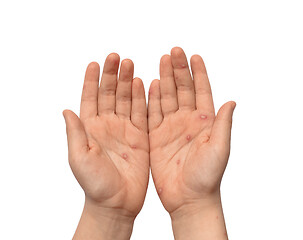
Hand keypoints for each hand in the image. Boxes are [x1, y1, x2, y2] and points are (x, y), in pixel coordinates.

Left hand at [63, 54, 148, 238]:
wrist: (117, 201)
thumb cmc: (95, 183)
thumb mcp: (79, 158)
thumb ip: (75, 132)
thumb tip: (66, 110)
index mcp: (90, 128)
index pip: (90, 98)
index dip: (91, 81)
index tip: (95, 63)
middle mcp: (107, 125)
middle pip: (109, 94)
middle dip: (112, 75)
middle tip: (117, 58)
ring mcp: (125, 129)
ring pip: (126, 100)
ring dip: (127, 82)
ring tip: (129, 64)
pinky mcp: (140, 137)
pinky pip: (142, 113)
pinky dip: (142, 98)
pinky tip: (142, 84)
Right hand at [148, 47, 234, 238]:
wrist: (188, 199)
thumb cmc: (207, 177)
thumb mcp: (219, 149)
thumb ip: (223, 124)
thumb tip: (231, 101)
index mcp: (205, 122)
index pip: (202, 91)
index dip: (199, 73)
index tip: (194, 56)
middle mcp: (188, 121)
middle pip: (182, 90)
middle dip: (178, 70)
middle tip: (173, 52)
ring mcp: (171, 128)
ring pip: (167, 98)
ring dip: (165, 79)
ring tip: (162, 61)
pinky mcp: (157, 137)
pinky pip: (153, 114)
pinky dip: (152, 99)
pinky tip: (151, 85)